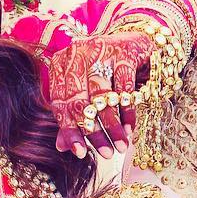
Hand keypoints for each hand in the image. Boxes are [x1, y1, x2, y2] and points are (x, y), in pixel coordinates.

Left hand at [45, 32, 153, 158]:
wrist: (135, 44)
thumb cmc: (106, 72)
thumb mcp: (88, 91)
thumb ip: (74, 116)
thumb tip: (63, 147)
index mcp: (60, 66)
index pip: (61, 104)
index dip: (70, 131)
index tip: (81, 153)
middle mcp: (76, 55)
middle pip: (81, 102)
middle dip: (95, 132)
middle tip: (107, 154)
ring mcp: (100, 51)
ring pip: (102, 97)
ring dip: (113, 126)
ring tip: (122, 145)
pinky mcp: (123, 51)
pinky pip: (124, 88)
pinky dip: (128, 111)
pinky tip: (131, 128)